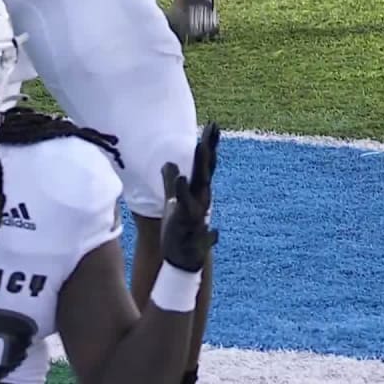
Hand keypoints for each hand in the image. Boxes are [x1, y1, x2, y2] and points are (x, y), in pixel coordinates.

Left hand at [159, 122, 219, 272]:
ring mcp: (197, 210)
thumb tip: (170, 164)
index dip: (209, 145)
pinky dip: (184, 193)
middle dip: (209, 148)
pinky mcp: (187, 223)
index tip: (213, 125)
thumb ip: (171, 182)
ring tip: (201, 146)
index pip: (205, 164)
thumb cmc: (180, 230)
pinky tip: (181, 179)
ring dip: (203, 165)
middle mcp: (201, 198)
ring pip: (202, 184)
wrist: (184, 259)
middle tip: (213, 128)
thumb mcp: (174, 201)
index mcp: (198, 191)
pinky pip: (187, 206)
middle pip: (206, 169)